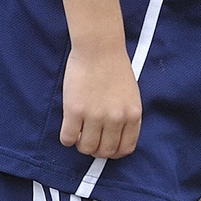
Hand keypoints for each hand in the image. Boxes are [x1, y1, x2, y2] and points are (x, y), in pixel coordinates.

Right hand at [60, 43, 141, 158]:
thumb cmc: (115, 69)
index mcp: (133, 115)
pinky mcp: (75, 111)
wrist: (99, 49)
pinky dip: (67, 138)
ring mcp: (95, 116)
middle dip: (96, 149)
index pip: (125, 148)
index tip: (106, 146)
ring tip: (80, 133)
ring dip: (81, 145)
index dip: (114, 152)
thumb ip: (126, 116)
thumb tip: (115, 138)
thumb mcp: (131, 96)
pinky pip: (68, 138)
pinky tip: (69, 127)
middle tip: (90, 139)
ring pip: (86, 148)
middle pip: (105, 151)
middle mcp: (116, 118)